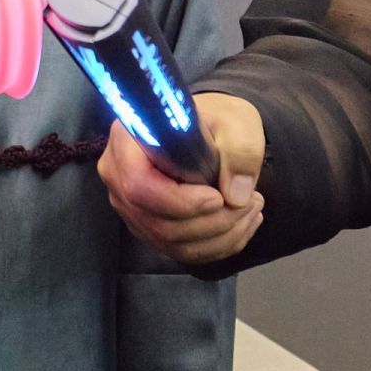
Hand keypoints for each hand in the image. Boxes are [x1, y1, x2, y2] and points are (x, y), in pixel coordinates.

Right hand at [98, 91, 265, 264]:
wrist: (211, 131)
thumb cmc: (215, 120)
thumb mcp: (235, 121)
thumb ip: (240, 151)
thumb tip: (235, 196)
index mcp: (127, 141)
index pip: (139, 185)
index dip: (179, 201)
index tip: (218, 197)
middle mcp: (119, 176)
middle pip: (157, 221)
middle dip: (211, 222)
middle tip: (249, 203)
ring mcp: (130, 206)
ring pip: (171, 241)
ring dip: (220, 236)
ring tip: (251, 209)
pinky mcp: (148, 226)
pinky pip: (180, 251)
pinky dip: (218, 246)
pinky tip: (242, 224)